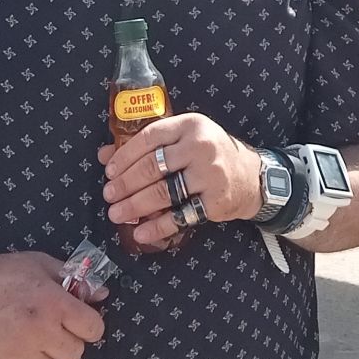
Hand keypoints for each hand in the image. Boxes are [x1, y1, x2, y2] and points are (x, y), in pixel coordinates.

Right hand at [0, 252, 106, 358]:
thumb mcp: (38, 263)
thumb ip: (73, 277)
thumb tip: (101, 294)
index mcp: (55, 305)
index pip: (94, 330)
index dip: (89, 325)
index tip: (78, 322)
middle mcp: (41, 333)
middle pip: (75, 353)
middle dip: (67, 341)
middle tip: (52, 331)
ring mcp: (19, 355)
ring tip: (33, 345)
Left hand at [99, 112, 262, 246]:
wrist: (253, 177)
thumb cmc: (212, 155)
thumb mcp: (184, 140)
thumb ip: (148, 144)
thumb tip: (105, 155)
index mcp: (191, 125)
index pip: (149, 137)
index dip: (125, 155)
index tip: (109, 171)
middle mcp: (201, 147)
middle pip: (153, 167)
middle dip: (125, 184)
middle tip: (109, 195)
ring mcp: (210, 174)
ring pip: (163, 192)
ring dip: (135, 206)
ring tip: (117, 213)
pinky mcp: (216, 201)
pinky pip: (180, 216)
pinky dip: (157, 227)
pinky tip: (141, 233)